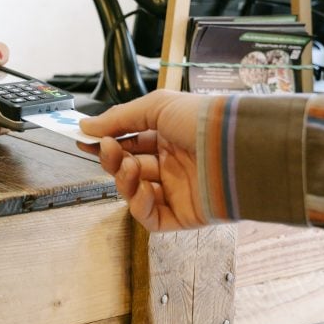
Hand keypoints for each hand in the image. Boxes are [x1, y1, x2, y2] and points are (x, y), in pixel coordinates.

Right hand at [76, 90, 208, 230]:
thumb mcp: (156, 106)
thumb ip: (118, 118)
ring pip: (135, 193)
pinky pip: (150, 216)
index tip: (85, 140)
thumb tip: (86, 126)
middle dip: (113, 159)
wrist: (238, 147)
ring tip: (128, 166)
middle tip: (106, 148)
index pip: (129, 144)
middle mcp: (172, 164)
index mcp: (169, 138)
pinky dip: (139, 205)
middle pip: (128, 168)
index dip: (107, 143)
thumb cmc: (204, 120)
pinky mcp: (183, 215)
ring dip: (124, 181)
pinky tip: (142, 188)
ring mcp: (177, 190)